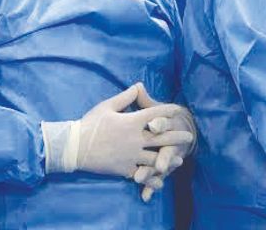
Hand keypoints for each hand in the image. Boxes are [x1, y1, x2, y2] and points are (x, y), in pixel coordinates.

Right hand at [41, 83, 194, 177]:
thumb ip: (125, 97)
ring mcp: (131, 156)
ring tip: (180, 159)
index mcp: (131, 121)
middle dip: (177, 136)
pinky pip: (142, 174)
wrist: (75, 148)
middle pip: (161, 138)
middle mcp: (135, 139)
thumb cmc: (89, 124)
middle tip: (190, 137)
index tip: (178, 110)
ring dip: (169, 158)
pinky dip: (153, 178)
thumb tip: (138, 85)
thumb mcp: (107, 106)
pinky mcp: (125, 169)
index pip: (155, 114)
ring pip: (156, 158)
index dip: (168, 111)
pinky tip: (161, 179)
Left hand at [133, 88, 197, 200]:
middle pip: (166, 149)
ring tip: (140, 179)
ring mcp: (167, 157)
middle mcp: (169, 141)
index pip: (163, 122)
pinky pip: (157, 180)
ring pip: (161, 166)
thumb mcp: (154, 108)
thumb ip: (145, 101)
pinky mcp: (162, 169)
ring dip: (152, 173)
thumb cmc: (161, 119)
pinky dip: (151, 188)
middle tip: (158, 164)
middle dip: (163, 157)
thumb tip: (138, 86)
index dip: (160, 123)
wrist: (182, 132)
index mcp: (166, 124)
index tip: (154, 125)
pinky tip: (145, 196)